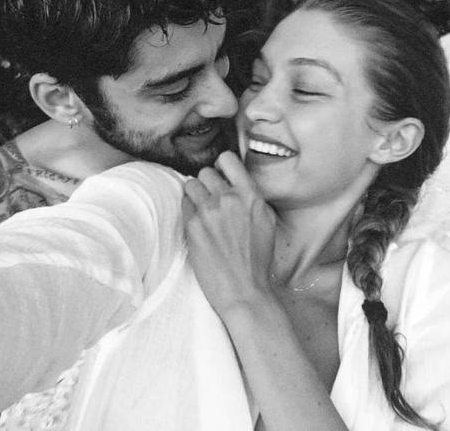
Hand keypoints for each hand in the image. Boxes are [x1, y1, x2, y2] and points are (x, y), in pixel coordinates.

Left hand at [182, 151, 275, 317]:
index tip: (220, 174)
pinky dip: (189, 210)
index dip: (221, 166)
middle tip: (211, 198)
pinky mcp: (192, 225)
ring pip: (191, 184)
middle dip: (207, 183)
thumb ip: (251, 199)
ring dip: (195, 194)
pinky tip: (197, 224)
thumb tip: (238, 185)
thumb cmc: (257, 260)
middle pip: (206, 172)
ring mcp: (209, 210)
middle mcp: (229, 198)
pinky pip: (184, 204)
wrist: (243, 288)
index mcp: (251, 195)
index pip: (228, 160)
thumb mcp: (266, 222)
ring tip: (201, 210)